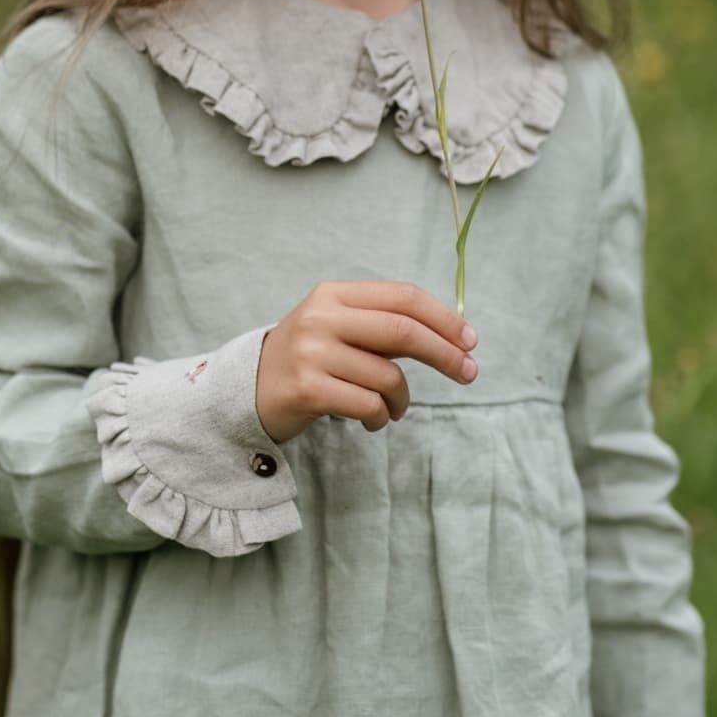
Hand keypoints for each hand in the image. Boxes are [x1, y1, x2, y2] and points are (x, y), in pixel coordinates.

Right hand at [255, 279, 478, 442]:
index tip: (470, 340)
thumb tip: (452, 335)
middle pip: (402, 331)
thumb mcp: (339, 329)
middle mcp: (321, 318)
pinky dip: (380, 418)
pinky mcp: (306, 389)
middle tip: (469, 373)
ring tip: (393, 409)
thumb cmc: (309, 360)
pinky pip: (368, 405)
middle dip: (445, 354)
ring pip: (388, 376)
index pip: (402, 297)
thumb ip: (383, 325)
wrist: (247, 391)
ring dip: (402, 400)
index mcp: (334, 295)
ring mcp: (311, 353)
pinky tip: (373, 421)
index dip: (443, 318)